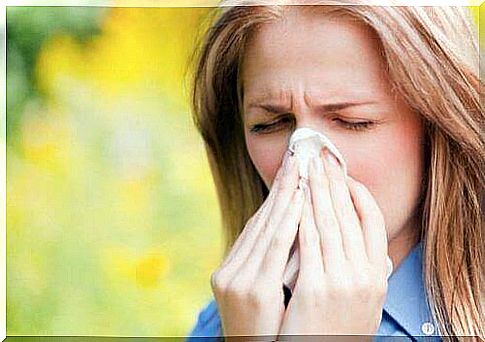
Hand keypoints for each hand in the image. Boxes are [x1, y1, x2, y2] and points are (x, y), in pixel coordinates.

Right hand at [210, 150, 304, 338]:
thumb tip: (294, 236)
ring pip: (268, 226)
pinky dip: (287, 219)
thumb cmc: (265, 333)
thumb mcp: (263, 296)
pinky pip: (274, 246)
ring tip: (301, 167)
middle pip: (262, 219)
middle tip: (298, 156)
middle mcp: (232, 269)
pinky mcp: (252, 289)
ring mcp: (239, 278)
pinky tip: (299, 196)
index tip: (293, 172)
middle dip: (282, 186)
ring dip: (286, 194)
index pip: (260, 225)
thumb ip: (271, 266)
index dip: (277, 196)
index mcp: (234, 270)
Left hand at [278, 148, 388, 337]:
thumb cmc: (339, 331)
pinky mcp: (315, 289)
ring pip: (328, 223)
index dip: (358, 193)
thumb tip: (376, 253)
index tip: (344, 174)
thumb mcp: (365, 303)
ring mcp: (341, 282)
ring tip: (308, 167)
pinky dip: (301, 216)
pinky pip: (308, 243)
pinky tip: (294, 197)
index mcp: (377, 276)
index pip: (373, 222)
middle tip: (323, 156)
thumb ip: (368, 274)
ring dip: (316, 191)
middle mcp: (365, 275)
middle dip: (334, 181)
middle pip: (349, 216)